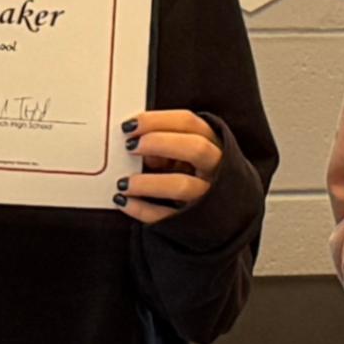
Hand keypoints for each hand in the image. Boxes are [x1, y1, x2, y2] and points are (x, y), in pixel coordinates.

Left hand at [119, 108, 223, 228]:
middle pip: (195, 148)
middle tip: (130, 146)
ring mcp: (206, 198)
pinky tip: (124, 201)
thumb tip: (139, 145)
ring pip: (182, 186)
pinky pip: (166, 216)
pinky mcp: (192, 223)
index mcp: (213, 145)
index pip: (189, 123)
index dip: (158, 120)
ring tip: (123, 183)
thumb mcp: (185, 156)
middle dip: (159, 143)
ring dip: (148, 182)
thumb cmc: (194, 176)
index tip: (130, 124)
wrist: (220, 217)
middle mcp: (216, 169)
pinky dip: (142, 209)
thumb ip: (165, 145)